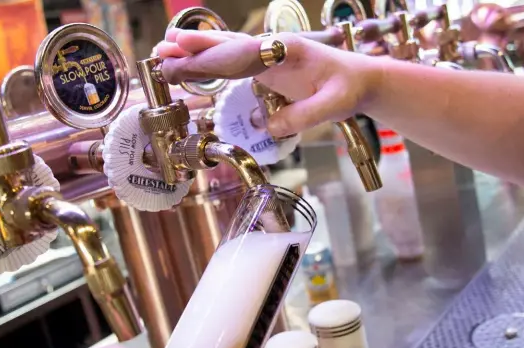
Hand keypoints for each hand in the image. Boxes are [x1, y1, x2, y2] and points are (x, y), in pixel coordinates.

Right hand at [155, 29, 379, 137]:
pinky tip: (196, 61)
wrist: (362, 80)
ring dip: (197, 51)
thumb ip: (300, 115)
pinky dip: (213, 59)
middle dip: (193, 49)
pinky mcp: (269, 65)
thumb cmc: (348, 89)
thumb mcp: (331, 106)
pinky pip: (235, 60)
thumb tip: (269, 126)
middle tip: (162, 50)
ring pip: (227, 49)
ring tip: (167, 49)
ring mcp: (269, 54)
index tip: (184, 61)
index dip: (210, 59)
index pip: (239, 55)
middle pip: (226, 46)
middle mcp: (272, 48)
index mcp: (284, 52)